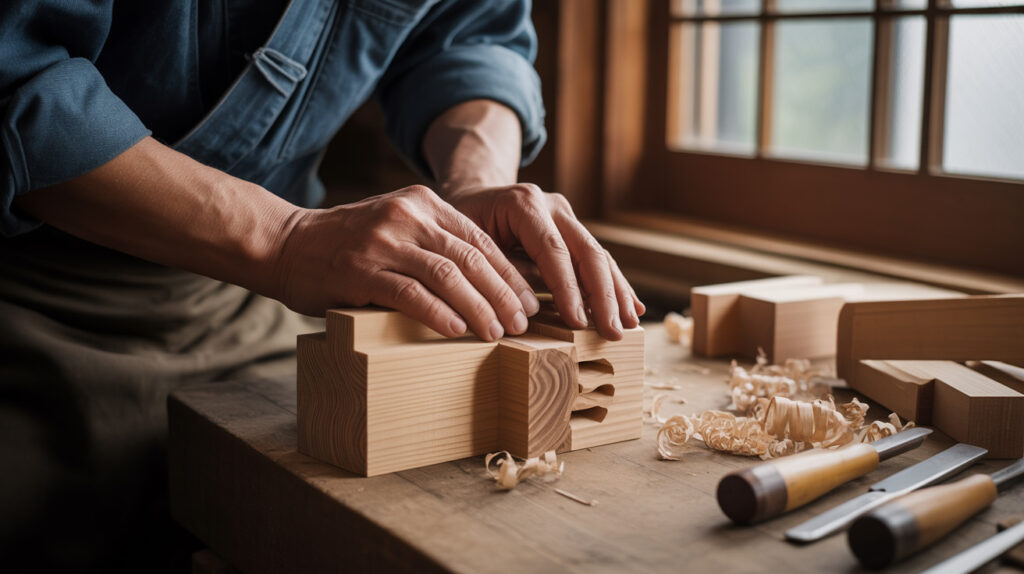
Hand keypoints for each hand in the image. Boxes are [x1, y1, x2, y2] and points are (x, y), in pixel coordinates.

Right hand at [270, 185, 538, 340]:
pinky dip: (439, 314)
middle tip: (521, 323)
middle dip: (503, 294)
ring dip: (479, 308)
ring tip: (497, 333)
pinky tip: (458, 331)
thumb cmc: (346, 245)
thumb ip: (433, 241)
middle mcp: (408, 216)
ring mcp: (384, 242)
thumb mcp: (395, 226)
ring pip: (448, 276)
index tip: (527, 301)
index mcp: (423, 204)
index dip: (508, 274)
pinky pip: (411, 293)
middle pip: (471, 258)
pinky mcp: (362, 270)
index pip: (480, 240)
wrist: (284, 244)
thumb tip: (486, 282)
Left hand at [445, 183, 644, 340]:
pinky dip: (614, 285)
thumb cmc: (463, 223)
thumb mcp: (468, 243)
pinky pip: (597, 260)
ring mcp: (566, 217)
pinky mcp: (573, 232)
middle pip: (587, 251)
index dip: (568, 288)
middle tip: (613, 331)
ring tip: (630, 325)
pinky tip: (631, 307)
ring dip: (616, 293)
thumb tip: (526, 308)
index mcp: (524, 203)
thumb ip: (499, 271)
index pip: (553, 249)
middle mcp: (552, 206)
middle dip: (603, 295)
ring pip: (599, 256)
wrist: (471, 194)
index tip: (578, 322)